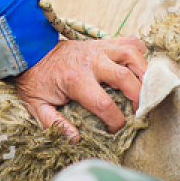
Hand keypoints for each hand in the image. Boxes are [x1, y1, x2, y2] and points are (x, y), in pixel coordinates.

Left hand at [14, 36, 147, 140]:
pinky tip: (141, 67)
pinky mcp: (103, 42)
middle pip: (125, 78)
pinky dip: (139, 52)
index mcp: (75, 80)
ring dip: (145, 73)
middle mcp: (91, 61)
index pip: (104, 104)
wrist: (30, 51)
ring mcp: (99, 48)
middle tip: (142, 113)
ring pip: (132, 55)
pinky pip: (128, 41)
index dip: (116, 121)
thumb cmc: (36, 80)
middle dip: (139, 98)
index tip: (116, 130)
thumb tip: (75, 138)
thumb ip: (54, 124)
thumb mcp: (37, 106)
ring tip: (149, 90)